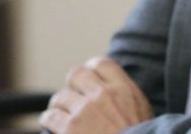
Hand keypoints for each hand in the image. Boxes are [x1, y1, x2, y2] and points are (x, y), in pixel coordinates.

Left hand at [40, 57, 154, 133]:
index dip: (90, 69)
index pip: (100, 63)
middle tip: (71, 96)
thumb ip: (127, 94)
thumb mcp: (141, 110)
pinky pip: (49, 116)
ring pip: (60, 96)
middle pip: (76, 74)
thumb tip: (113, 86)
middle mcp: (102, 94)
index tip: (87, 78)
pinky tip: (51, 125)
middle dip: (71, 85)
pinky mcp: (69, 127)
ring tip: (60, 114)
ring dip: (59, 106)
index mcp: (123, 88)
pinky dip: (48, 120)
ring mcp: (84, 110)